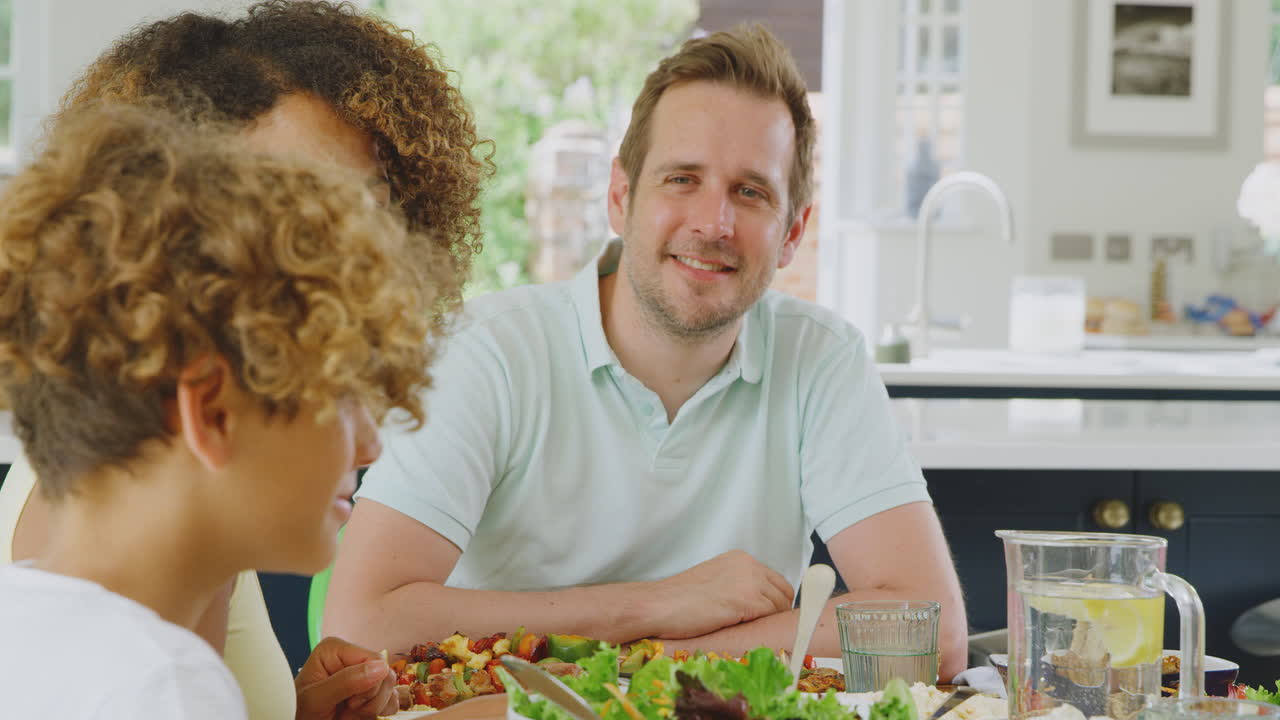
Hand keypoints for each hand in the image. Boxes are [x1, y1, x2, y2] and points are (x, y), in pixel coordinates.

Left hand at [295, 636, 398, 719]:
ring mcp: (364, 676)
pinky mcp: (372, 692)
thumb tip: (379, 667)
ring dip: (374, 707)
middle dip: (370, 698)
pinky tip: (361, 715)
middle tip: (347, 708)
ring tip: (351, 713)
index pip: (374, 658)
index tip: (348, 700)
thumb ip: (345, 682)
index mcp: (336, 650)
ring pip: (391, 688)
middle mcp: (352, 659)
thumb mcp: (316, 698)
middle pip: (386, 673)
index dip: (368, 683)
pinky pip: (392, 700)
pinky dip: (380, 711)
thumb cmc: (300, 712)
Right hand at [645, 550, 793, 639]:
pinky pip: (770, 616)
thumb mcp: (715, 582)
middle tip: (759, 627)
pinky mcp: (747, 600)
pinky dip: (761, 626)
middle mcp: (749, 564)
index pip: (775, 580)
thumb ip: (738, 585)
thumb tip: (759, 604)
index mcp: (740, 558)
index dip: (774, 601)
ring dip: (768, 620)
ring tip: (747, 630)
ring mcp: (749, 581)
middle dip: (776, 611)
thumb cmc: (679, 599)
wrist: (658, 605)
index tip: (765, 616)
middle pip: (783, 592)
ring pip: (779, 606)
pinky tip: (742, 630)